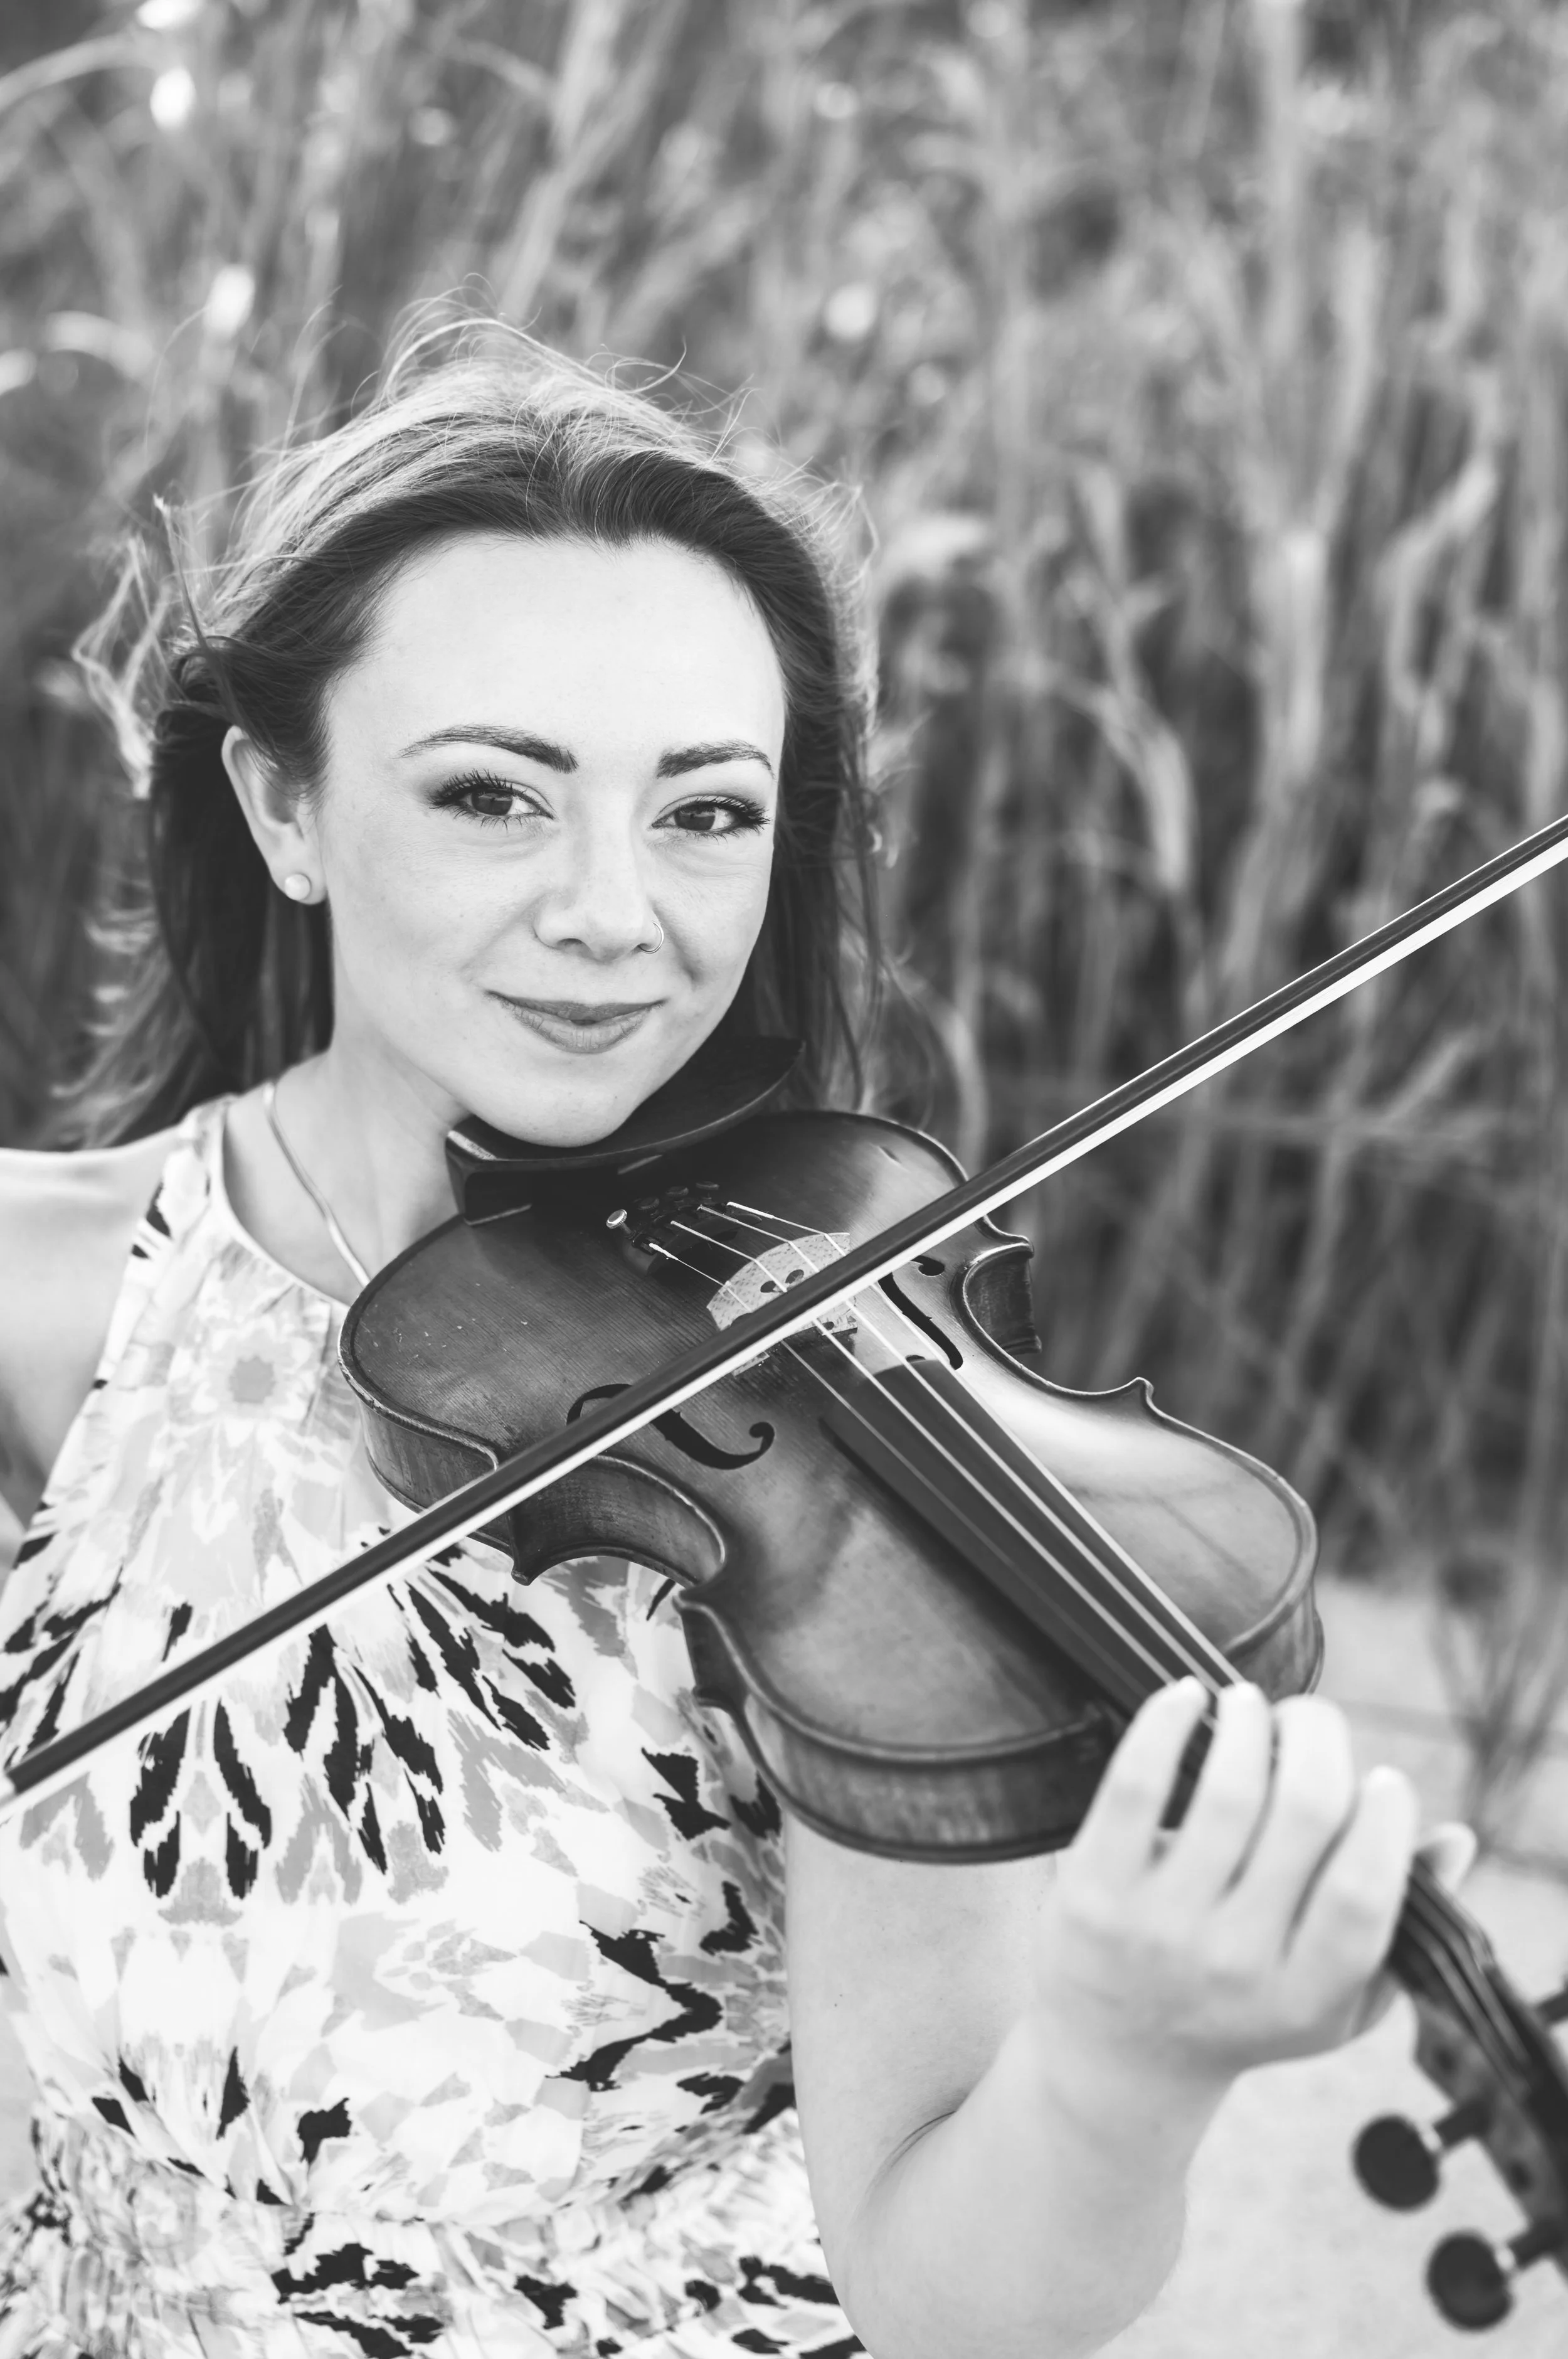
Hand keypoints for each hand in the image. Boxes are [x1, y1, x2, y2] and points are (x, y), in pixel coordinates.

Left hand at [1030, 1678, 1457, 2119]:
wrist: (1120, 2057)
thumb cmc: (1244, 2012)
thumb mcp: (1333, 2002)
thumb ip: (1398, 1928)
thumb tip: (1455, 1838)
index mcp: (1307, 1994)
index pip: (1364, 1888)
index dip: (1384, 1817)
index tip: (1381, 1777)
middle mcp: (1235, 1963)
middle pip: (1303, 1814)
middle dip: (1318, 1738)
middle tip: (1309, 1719)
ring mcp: (1160, 1926)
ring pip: (1226, 1788)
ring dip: (1249, 1720)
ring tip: (1250, 1705)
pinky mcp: (1094, 1890)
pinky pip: (1136, 1782)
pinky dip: (1167, 1721)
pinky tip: (1187, 1697)